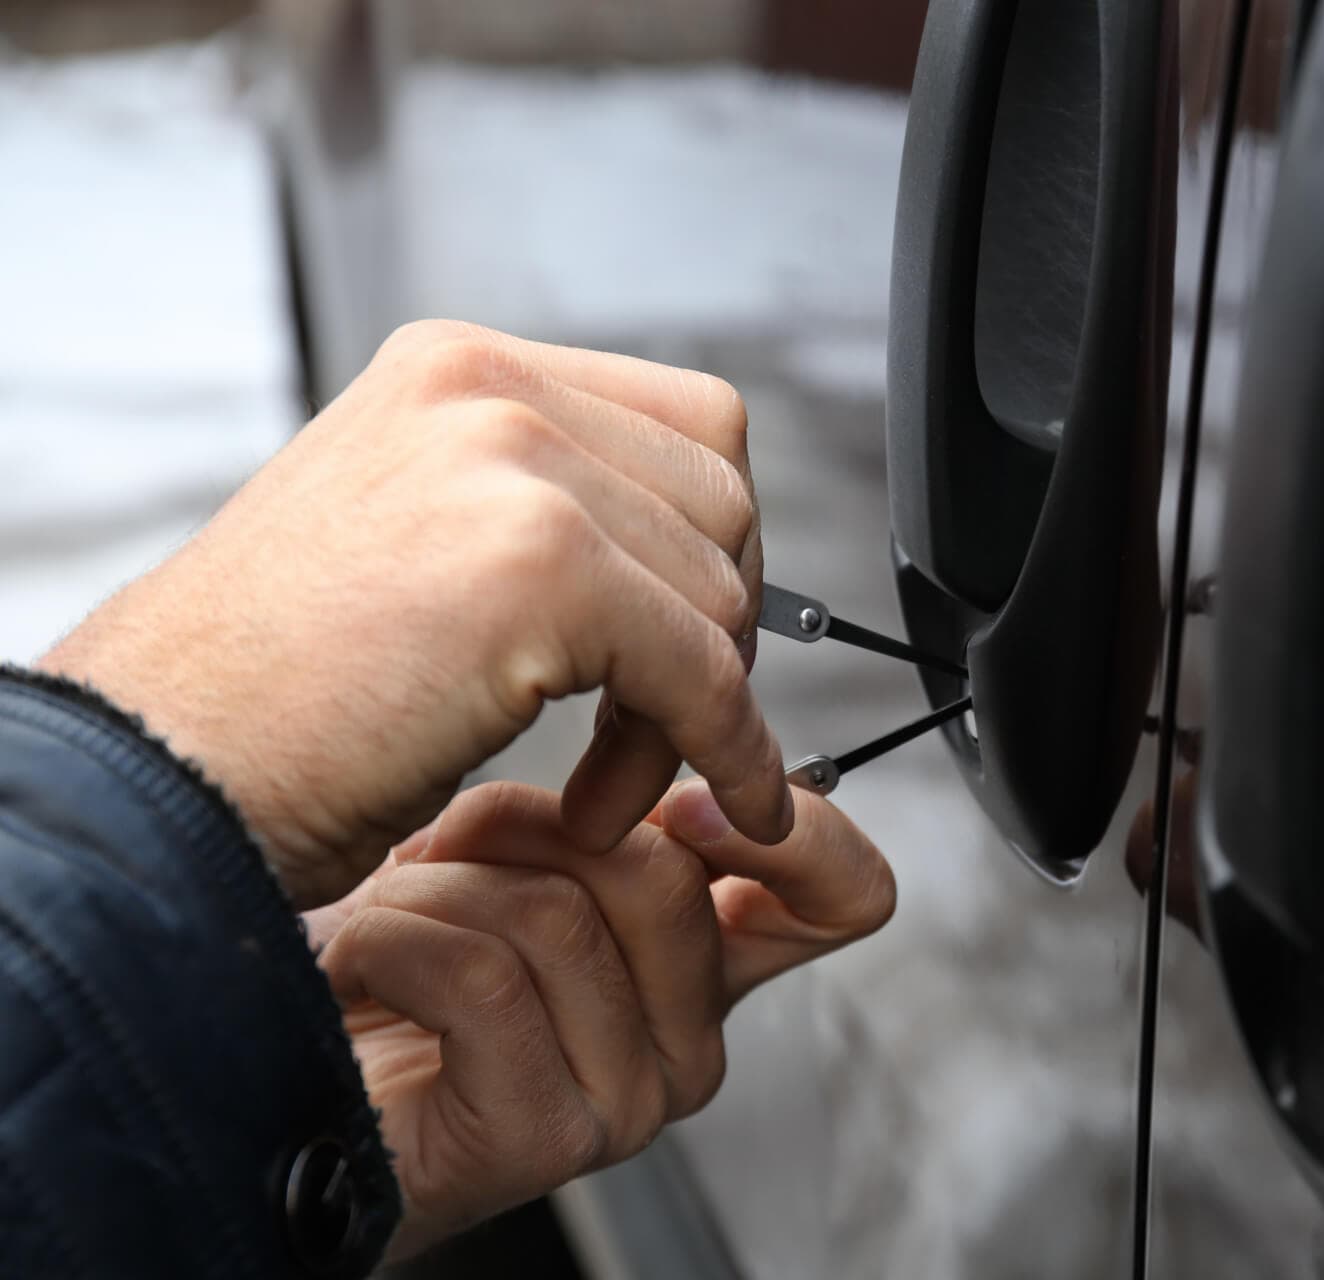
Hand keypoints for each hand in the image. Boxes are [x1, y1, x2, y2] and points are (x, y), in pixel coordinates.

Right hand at [38, 321, 789, 906]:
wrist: (160, 775)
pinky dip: (730, 753)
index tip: (685, 641)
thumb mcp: (412, 542)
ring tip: (603, 788)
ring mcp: (514, 465)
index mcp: (460, 371)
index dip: (711, 548)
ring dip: (694, 710)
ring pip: (720, 591)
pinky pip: (706, 672)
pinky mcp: (541, 568)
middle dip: (713, 630)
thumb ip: (538, 510)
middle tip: (653, 728)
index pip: (689, 425)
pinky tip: (702, 806)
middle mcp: (488, 390)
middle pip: (720, 501)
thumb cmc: (274, 695)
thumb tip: (696, 551)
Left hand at [303, 778, 894, 1259]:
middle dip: (524, 823)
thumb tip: (680, 747)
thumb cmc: (385, 956)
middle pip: (670, 872)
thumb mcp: (521, 849)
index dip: (790, 827)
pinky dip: (391, 941)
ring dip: (435, 886)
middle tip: (449, 851)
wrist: (263, 1052)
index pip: (846, 893)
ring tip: (391, 912)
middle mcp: (684, 1036)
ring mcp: (624, 1094)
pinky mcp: (542, 1131)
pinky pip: (483, 977)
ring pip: (565, 914)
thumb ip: (622, 816)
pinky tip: (359, 965)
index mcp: (703, 961)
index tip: (681, 795)